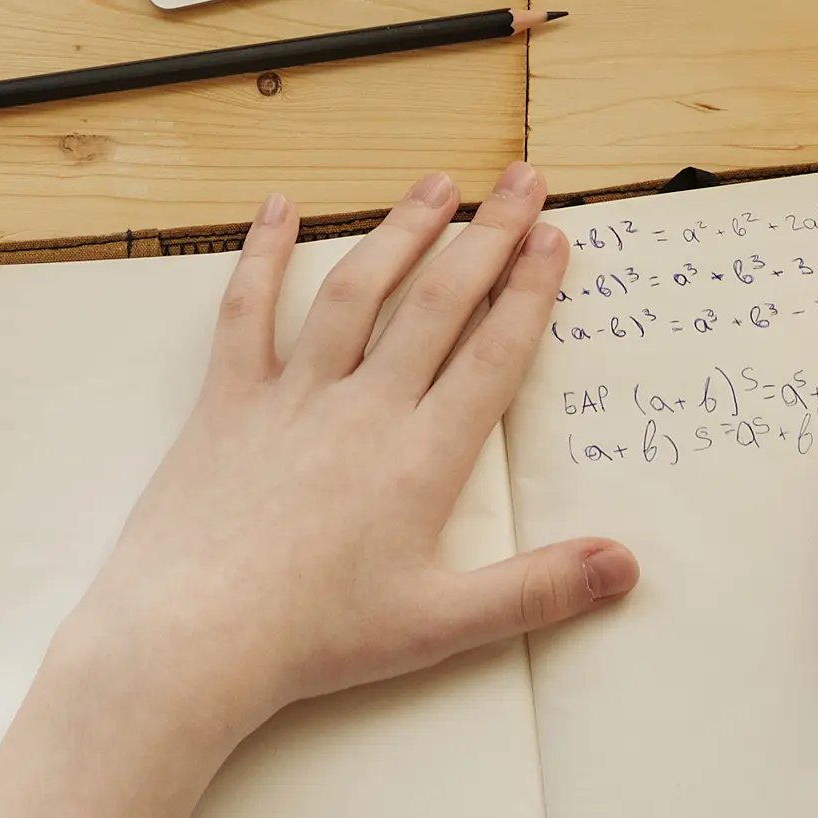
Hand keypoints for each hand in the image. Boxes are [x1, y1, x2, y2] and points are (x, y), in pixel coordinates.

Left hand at [51, 165, 637, 756]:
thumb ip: (538, 590)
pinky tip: (280, 208)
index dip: (529, 291)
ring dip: (400, 231)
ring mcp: (294, 396)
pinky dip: (262, 255)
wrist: (193, 637)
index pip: (492, 355)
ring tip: (437, 183)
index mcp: (422, 458)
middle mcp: (365, 409)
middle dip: (486, 236)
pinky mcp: (229, 400)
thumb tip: (625, 564)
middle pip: (437, 303)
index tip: (553, 237)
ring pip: (356, 292)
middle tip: (521, 180)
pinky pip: (246, 312)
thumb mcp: (439, 626)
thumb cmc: (314, 638)